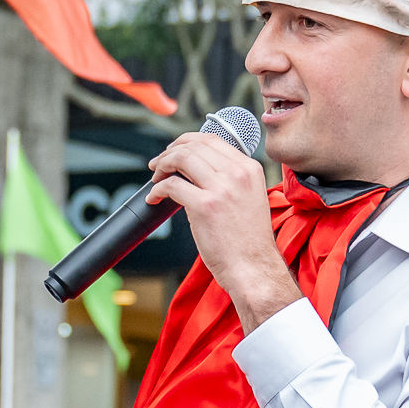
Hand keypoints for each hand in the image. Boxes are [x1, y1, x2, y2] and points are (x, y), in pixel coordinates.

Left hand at [147, 123, 295, 330]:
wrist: (254, 268)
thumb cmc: (248, 242)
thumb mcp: (248, 198)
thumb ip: (229, 179)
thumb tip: (197, 169)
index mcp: (249, 169)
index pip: (212, 140)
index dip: (187, 141)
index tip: (174, 150)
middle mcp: (237, 174)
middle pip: (194, 146)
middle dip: (170, 152)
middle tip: (158, 164)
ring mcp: (221, 188)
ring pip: (181, 159)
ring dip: (162, 165)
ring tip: (155, 178)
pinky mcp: (205, 206)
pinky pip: (171, 186)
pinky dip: (157, 189)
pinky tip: (154, 197)